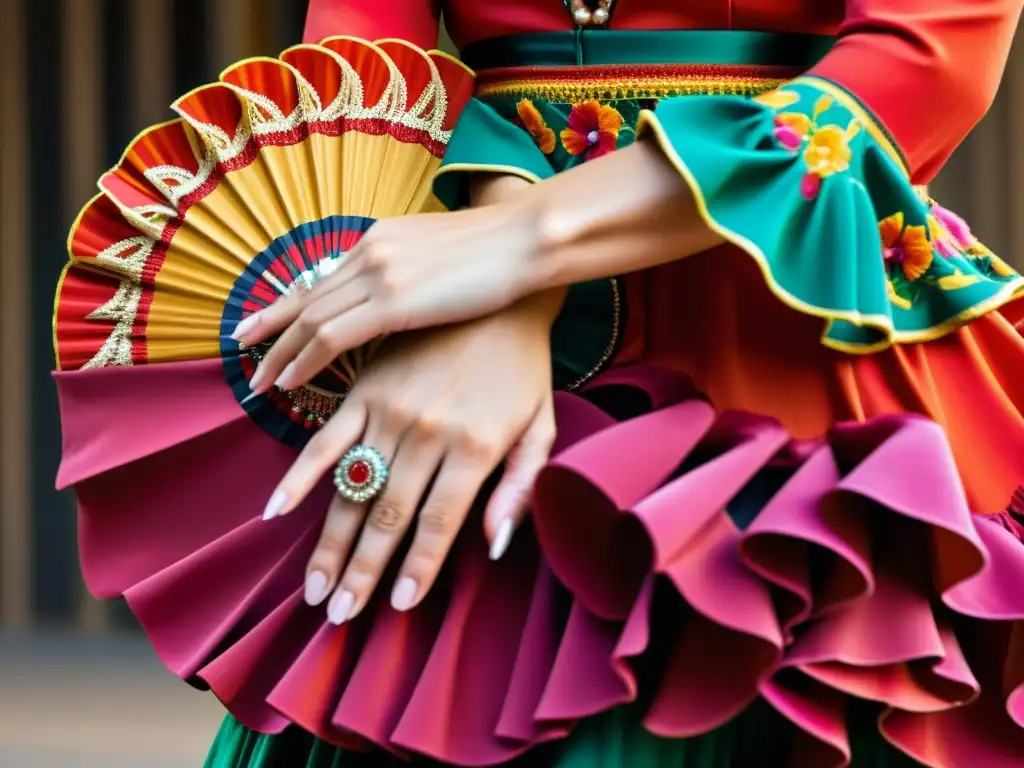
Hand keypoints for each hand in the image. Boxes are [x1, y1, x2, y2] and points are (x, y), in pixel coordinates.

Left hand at [235, 202, 538, 393]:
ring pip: (310, 319)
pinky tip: (289, 380)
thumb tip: (398, 298)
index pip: (322, 278)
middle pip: (307, 298)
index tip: (261, 325)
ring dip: (280, 352)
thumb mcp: (441, 255)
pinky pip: (333, 336)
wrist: (527, 240)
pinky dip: (305, 359)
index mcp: (380, 239)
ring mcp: (380, 275)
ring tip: (259, 381)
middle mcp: (370, 252)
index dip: (286, 305)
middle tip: (243, 353)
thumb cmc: (500, 255)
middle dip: (271, 329)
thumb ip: (409, 273)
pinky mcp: (394, 302)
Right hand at [264, 291, 562, 624]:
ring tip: (314, 588)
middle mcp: (427, 433)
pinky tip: (276, 510)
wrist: (498, 289)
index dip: (416, 571)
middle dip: (362, 572)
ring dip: (330, 542)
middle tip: (338, 615)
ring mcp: (390, 408)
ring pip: (353, 489)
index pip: (438, 526)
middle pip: (388, 517)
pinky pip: (325, 439)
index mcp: (475, 446)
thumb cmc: (524, 368)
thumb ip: (521, 487)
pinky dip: (299, 476)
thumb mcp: (542, 426)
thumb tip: (495, 546)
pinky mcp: (365, 386)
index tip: (397, 607)